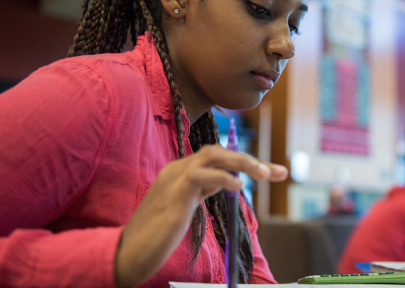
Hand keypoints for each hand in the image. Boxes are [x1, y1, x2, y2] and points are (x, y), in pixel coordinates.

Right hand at [114, 144, 286, 287]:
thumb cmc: (156, 236)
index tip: (272, 172)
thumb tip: (226, 182)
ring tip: (265, 174)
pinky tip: (239, 187)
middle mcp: (176, 170)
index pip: (216, 158)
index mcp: (179, 172)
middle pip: (217, 151)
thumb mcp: (184, 208)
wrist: (127, 253)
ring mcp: (173, 180)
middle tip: (277, 172)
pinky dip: (223, 178)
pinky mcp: (174, 196)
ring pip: (212, 156)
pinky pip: (200, 175)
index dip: (245, 163)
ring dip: (243, 162)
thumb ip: (201, 192)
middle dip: (249, 159)